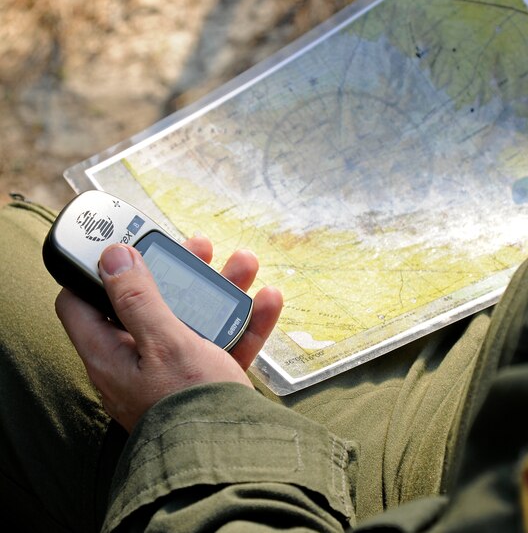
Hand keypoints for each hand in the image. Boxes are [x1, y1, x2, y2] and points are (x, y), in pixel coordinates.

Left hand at [55, 236, 282, 431]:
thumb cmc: (189, 401)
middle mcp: (137, 363)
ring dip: (221, 291)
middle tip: (199, 247)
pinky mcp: (206, 383)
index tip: (127, 246)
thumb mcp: (164, 341)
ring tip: (245, 263)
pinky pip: (224, 345)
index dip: (99, 271)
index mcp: (110, 354)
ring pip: (195, 320)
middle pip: (151, 305)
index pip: (83, 303)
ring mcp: (174, 374)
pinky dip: (245, 323)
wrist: (234, 456)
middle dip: (180, 272)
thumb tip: (112, 256)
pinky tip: (268, 301)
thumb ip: (138, 298)